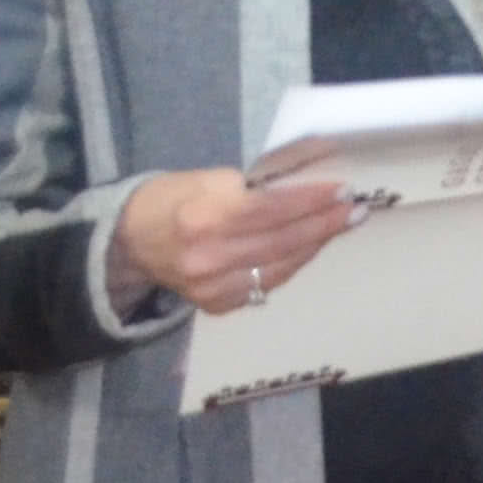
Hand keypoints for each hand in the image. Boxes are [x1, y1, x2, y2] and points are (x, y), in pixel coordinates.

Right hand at [107, 164, 359, 317]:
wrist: (128, 242)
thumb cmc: (169, 199)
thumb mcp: (205, 177)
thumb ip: (253, 182)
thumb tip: (303, 177)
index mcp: (204, 217)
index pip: (273, 210)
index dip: (311, 201)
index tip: (341, 190)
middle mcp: (209, 257)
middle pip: (282, 240)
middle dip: (324, 224)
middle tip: (354, 209)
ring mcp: (212, 287)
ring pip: (281, 266)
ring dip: (315, 245)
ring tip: (341, 225)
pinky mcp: (216, 305)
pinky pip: (267, 284)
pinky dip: (293, 264)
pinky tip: (310, 247)